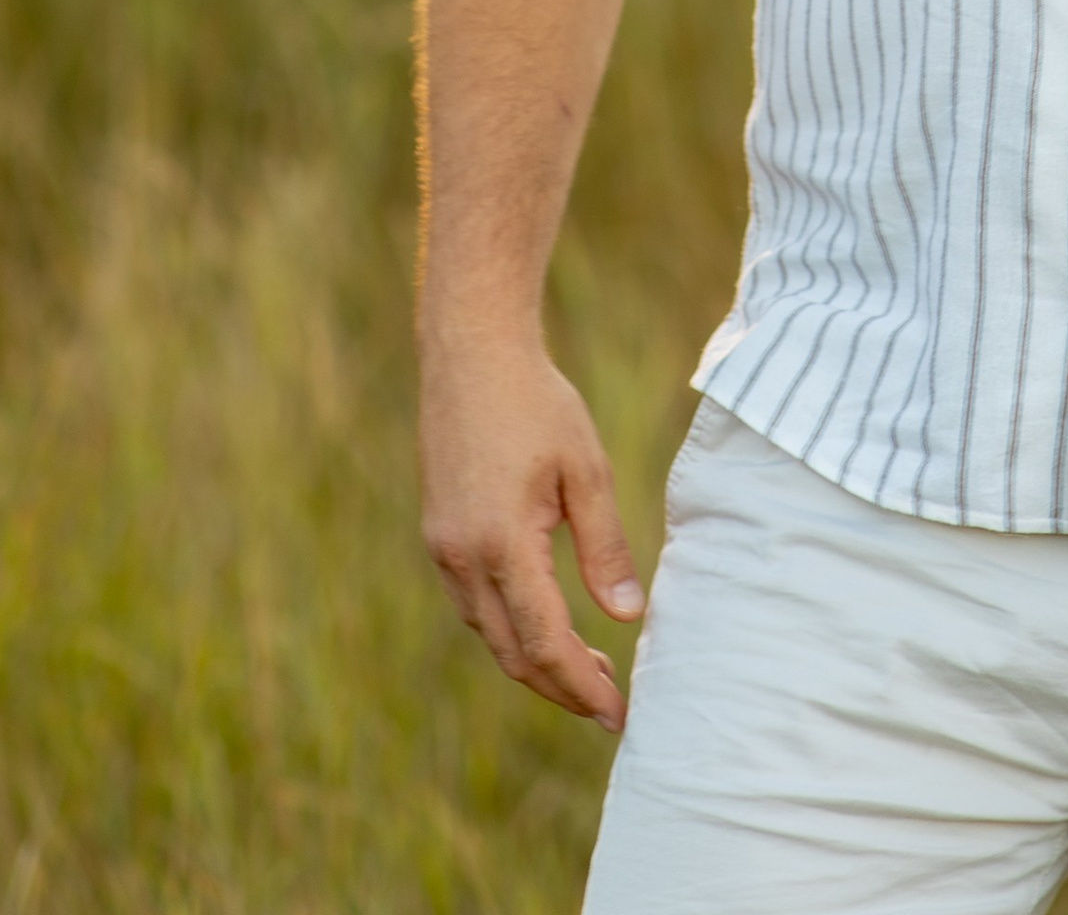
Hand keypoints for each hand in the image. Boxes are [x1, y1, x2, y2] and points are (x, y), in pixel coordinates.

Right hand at [420, 336, 644, 729]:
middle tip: (609, 702)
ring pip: (490, 634)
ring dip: (535, 660)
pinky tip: (545, 621)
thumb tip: (628, 617)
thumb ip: (605, 546)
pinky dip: (511, 628)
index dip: (581, 686)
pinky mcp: (440, 537)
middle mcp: (463, 558)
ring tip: (587, 668)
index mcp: (503, 544)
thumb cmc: (538, 404)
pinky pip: (474, 605)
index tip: (618, 712)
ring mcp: (444, 550)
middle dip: (561, 687)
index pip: (544, 641)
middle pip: (513, 653)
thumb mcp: (585, 469)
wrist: (472, 355)